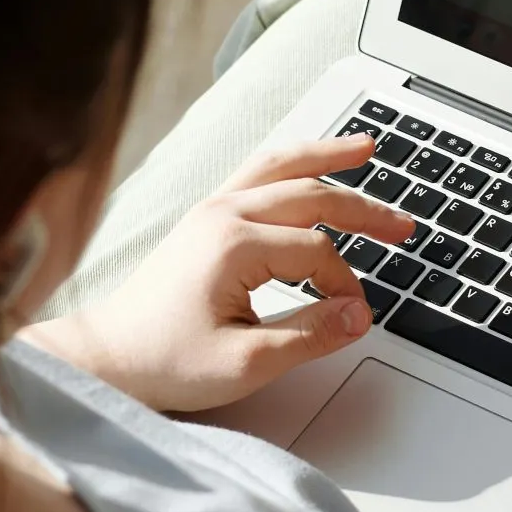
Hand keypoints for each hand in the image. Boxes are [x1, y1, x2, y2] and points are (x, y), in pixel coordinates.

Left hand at [29, 134, 413, 411]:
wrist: (106, 358)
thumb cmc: (163, 362)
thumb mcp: (244, 363)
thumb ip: (309, 337)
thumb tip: (358, 315)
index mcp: (234, 245)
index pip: (317, 252)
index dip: (345, 285)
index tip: (354, 316)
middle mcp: (223, 215)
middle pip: (311, 196)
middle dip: (364, 209)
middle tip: (405, 225)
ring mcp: (211, 211)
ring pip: (281, 167)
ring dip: (327, 157)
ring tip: (366, 148)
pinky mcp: (204, 219)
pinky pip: (256, 173)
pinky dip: (290, 162)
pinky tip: (309, 163)